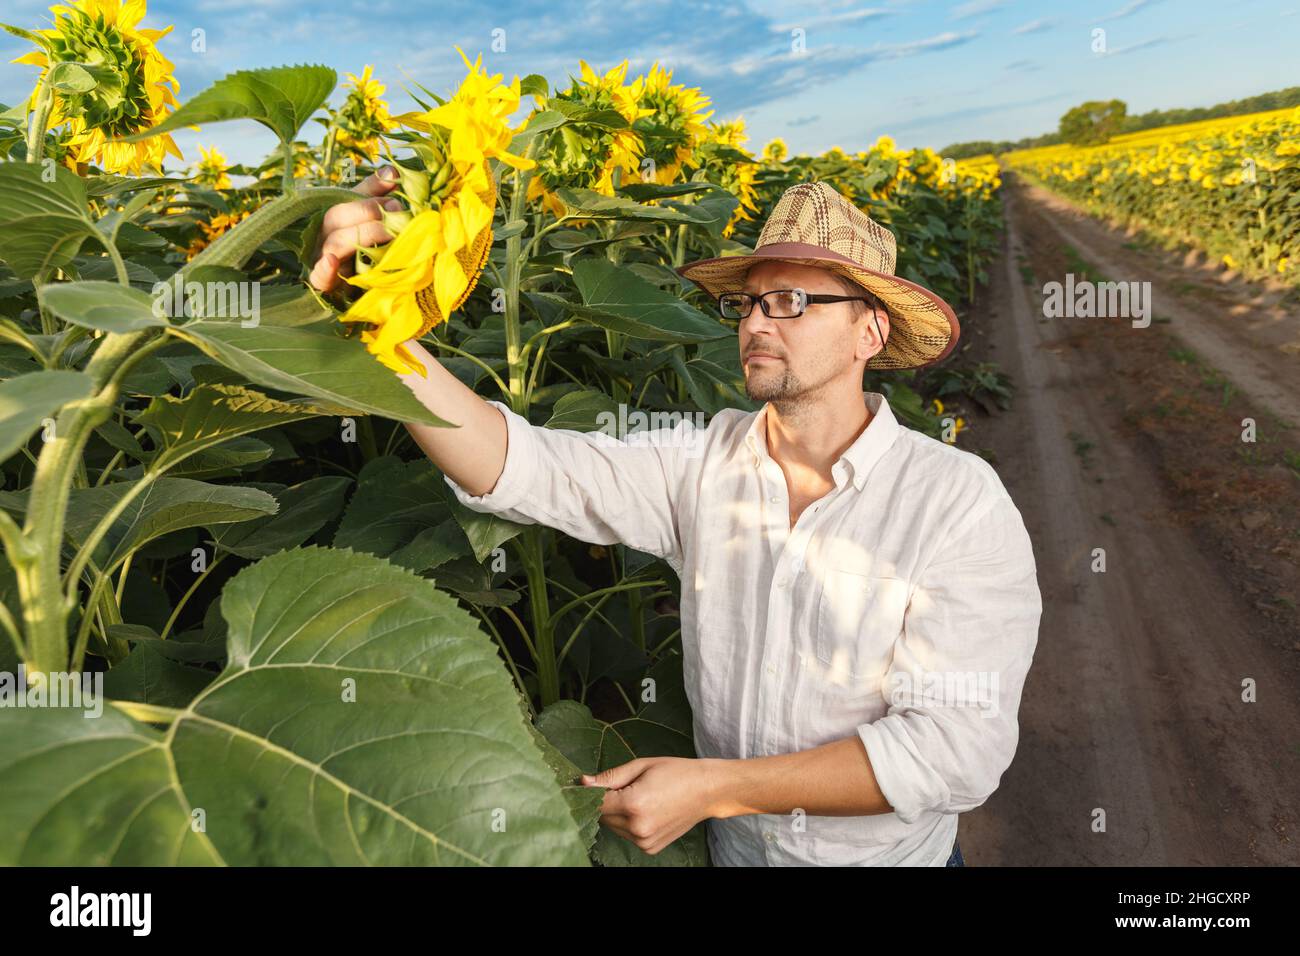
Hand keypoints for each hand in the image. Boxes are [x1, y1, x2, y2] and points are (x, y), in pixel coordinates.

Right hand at [308, 166, 404, 293]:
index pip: (346, 199)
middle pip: (337, 216)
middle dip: (368, 212)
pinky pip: (318, 276)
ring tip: (389, 234)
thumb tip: (394, 171)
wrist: (354, 291)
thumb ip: (377, 196)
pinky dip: (324, 269)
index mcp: (335, 216)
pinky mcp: (323, 283)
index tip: (396, 197)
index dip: (370, 197)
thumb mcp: (370, 221)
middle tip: (397, 213)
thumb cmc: (364, 250)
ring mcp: (321, 258)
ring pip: (334, 242)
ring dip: (362, 235)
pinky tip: (332, 261)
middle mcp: (324, 234)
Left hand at [581, 756, 726, 855]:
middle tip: (626, 786)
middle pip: (602, 817)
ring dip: (617, 814)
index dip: (589, 792)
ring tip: (640, 797)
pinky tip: (647, 810)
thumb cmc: (676, 772)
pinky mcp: (650, 848)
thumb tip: (583, 782)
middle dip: (606, 802)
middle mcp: (637, 827)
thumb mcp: (641, 766)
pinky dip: (630, 824)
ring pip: (613, 827)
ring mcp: (644, 841)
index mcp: (633, 804)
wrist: (707, 791)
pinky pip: (627, 835)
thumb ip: (610, 777)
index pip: (595, 803)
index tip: (587, 784)